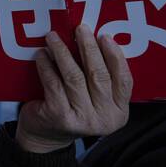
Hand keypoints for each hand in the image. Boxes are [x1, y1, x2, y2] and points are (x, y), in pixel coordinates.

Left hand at [16, 26, 131, 153]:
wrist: (46, 137)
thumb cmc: (73, 109)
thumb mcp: (94, 99)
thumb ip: (101, 78)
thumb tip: (96, 39)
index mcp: (119, 112)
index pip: (124, 81)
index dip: (115, 56)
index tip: (105, 36)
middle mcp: (105, 118)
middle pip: (99, 75)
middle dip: (89, 48)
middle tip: (80, 29)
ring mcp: (83, 119)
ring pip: (74, 76)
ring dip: (63, 53)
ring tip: (53, 37)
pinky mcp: (60, 116)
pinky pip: (54, 83)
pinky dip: (46, 66)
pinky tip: (42, 54)